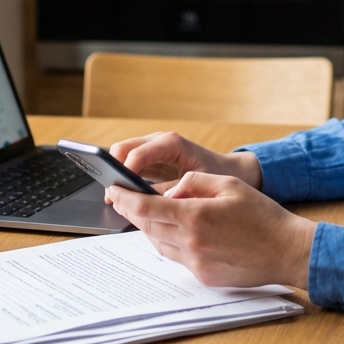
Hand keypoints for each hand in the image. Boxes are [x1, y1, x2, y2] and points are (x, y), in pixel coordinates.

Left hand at [107, 172, 315, 289]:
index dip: (125, 199)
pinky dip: (169, 242)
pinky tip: (176, 231)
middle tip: (125, 199)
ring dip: (150, 227)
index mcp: (195, 215)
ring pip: (158, 243)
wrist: (286, 251)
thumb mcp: (229, 185)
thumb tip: (170, 190)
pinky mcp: (202, 276)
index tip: (114, 190)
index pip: (146, 207)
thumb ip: (195, 182)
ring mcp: (195, 262)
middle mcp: (191, 242)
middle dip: (133, 211)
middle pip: (147, 226)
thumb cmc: (262, 215)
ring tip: (150, 213)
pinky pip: (175, 257)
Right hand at [108, 131, 261, 187]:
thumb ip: (170, 192)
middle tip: (113, 197)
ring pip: (121, 156)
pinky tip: (124, 198)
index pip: (138, 153)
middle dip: (113, 171)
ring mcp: (151, 150)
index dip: (125, 171)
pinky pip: (128, 166)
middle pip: (122, 149)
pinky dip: (122, 180)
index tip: (120, 192)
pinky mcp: (149, 161)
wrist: (230, 171)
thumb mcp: (196, 184)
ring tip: (115, 200)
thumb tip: (147, 201)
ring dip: (115, 175)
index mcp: (171, 144)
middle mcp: (158, 142)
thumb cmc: (217, 175)